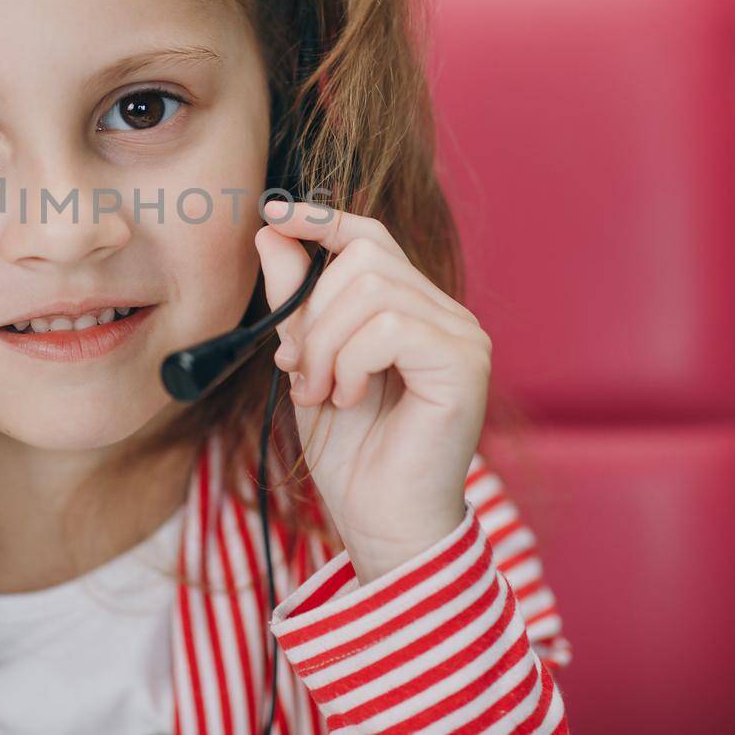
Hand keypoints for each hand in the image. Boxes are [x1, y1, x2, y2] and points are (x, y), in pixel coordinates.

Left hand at [253, 199, 488, 580]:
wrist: (380, 521)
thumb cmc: (350, 452)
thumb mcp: (306, 362)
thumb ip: (295, 301)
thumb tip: (270, 230)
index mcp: (411, 309)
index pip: (369, 237)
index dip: (320, 218)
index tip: (271, 213)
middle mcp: (444, 313)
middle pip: (364, 257)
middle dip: (313, 312)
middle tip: (299, 370)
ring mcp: (461, 335)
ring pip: (372, 291)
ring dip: (327, 345)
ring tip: (321, 393)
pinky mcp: (464, 362)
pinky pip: (389, 326)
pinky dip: (351, 362)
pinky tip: (349, 399)